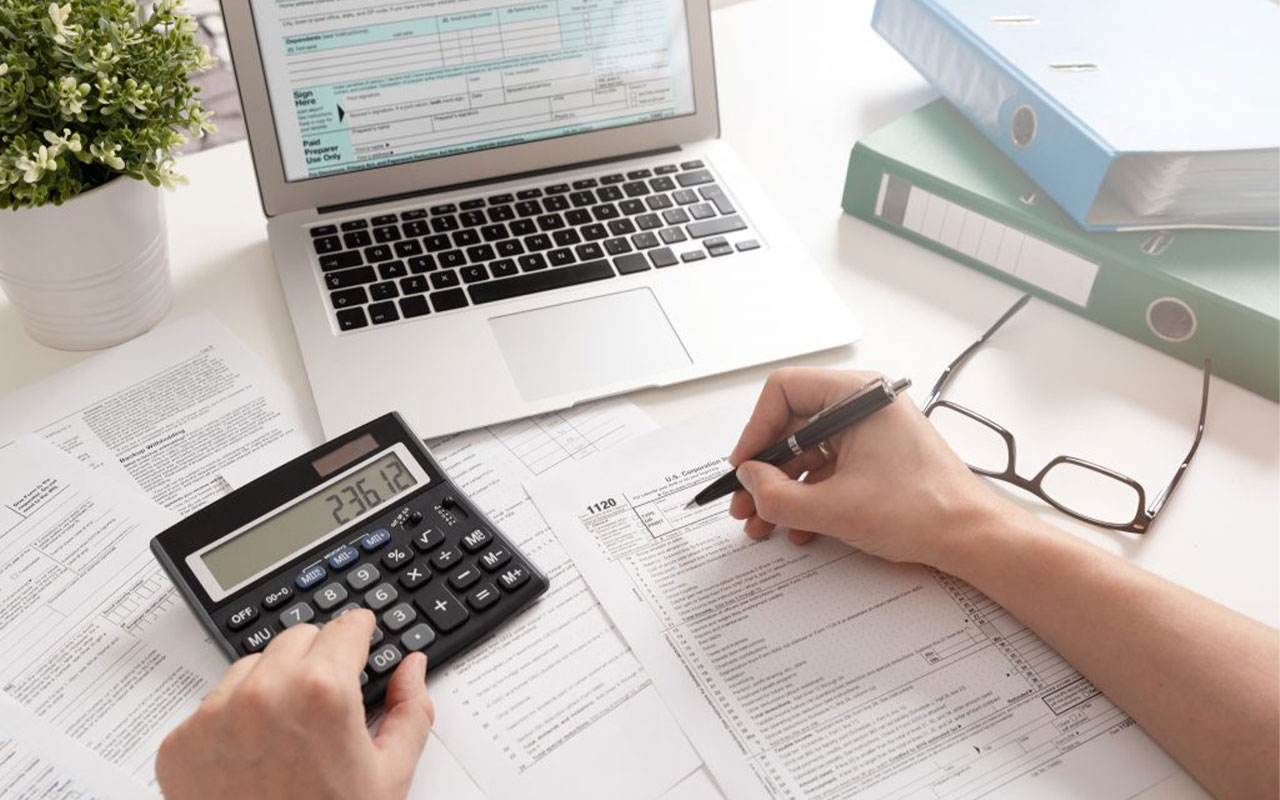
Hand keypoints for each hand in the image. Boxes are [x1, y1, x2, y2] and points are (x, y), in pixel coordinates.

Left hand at [156, 609, 433, 799]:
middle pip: (298, 637)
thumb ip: (411, 710)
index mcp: (323, 692)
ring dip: (273, 683)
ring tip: (290, 733)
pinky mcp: (181, 742)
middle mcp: (264, 693)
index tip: (360, 636)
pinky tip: (254, 756)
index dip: (360, 633)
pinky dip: (233, 720)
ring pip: (252, 666)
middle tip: (329, 698)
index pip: (345, 626)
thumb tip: (411, 668)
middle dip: (318, 657)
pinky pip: (211, 706)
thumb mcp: (390, 775)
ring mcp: (215, 716)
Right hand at [728, 367, 1020, 570]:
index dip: (756, 430)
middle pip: (792, 426)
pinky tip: (798, 528)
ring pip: (807, 453)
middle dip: (765, 471)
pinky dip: (809, 497)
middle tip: (745, 503)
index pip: (784, 391)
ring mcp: (870, 432)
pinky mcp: (876, 457)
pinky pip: (829, 469)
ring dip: (783, 490)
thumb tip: (749, 482)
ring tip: (765, 524)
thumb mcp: (834, 508)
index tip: (744, 466)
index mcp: (857, 396)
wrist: (971, 537)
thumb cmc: (923, 510)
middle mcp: (863, 405)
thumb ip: (778, 496)